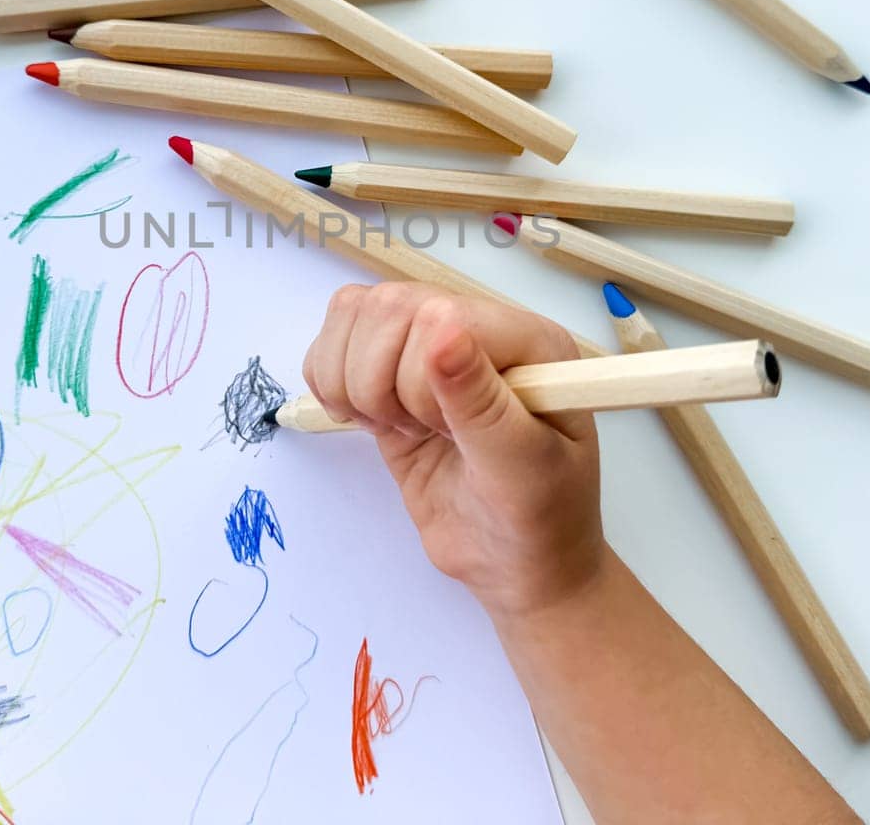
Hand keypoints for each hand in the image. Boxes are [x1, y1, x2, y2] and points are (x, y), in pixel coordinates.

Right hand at [301, 282, 604, 621]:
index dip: (422, 378)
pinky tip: (371, 422)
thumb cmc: (538, 519)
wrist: (517, 563)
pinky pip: (334, 343)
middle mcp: (477, 328)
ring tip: (399, 427)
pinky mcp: (389, 373)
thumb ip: (482, 401)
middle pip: (386, 307)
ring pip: (353, 314)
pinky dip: (331, 384)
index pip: (440, 314)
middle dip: (381, 382)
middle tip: (420, 432)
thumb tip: (442, 329)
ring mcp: (428, 347)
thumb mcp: (522, 470)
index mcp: (526, 339)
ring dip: (354, 382)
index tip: (449, 433)